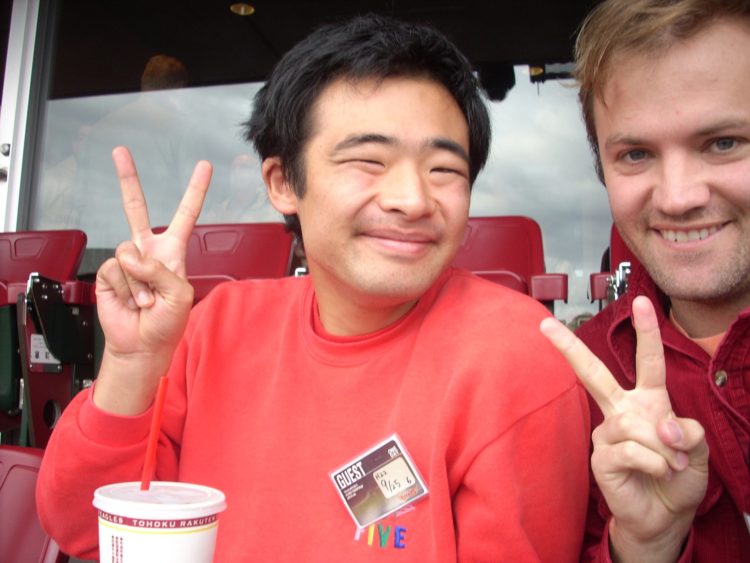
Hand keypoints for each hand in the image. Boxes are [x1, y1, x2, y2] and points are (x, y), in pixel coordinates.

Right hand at [93, 146, 211, 413]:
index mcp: (173, 252)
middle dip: (127, 179)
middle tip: (120, 152)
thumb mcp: (179, 294)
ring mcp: (128, 261)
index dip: (195, 191)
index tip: (204, 167)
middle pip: (136, 208)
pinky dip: (126, 287)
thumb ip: (159, 270)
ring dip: (140, 282)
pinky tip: (132, 300)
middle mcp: (149, 251)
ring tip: (147, 300)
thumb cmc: (167, 323)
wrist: (143, 344)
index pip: (186, 215)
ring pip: (128, 252)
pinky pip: (116, 269)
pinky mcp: (110, 273)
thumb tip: (131, 257)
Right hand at [540, 296, 708, 562]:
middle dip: (570, 348)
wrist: (664, 517)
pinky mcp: (600, 456)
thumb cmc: (677, 478)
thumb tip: (664, 427)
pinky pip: (629, 450)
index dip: (646, 331)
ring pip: (633, 424)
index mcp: (647, 402)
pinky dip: (653, 463)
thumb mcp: (697, 450)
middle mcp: (622, 411)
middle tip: (546, 325)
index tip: (642, 301)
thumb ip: (688, 431)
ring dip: (662, 447)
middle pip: (594, 374)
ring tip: (671, 465)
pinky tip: (655, 473)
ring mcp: (607, 433)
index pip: (648, 362)